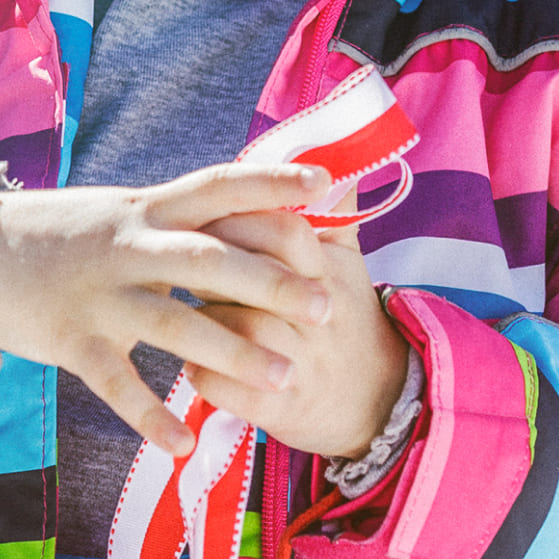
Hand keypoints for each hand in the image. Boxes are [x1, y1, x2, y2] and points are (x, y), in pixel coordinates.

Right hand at [0, 162, 333, 454]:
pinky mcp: (67, 337)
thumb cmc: (58, 233)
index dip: (272, 182)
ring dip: (231, 352)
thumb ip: (175, 218)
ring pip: (174, 321)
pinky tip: (182, 445)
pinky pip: (117, 383)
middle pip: (210, 257)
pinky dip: (150, 416)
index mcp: (147, 207)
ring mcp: (97, 291)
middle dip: (271, 282)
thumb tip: (241, 211)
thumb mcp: (120, 211)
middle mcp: (128, 243)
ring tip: (283, 378)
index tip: (324, 183)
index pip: (219, 184)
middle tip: (324, 307)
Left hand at [189, 207, 409, 459]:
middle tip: (179, 259)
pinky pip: (223, 386)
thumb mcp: (349, 262)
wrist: (379, 403)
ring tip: (179, 312)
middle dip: (211, 265)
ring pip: (233, 329)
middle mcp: (318, 315)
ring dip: (200, 318)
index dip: (241, 219)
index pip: (288, 231)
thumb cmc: (347, 319)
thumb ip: (331, 210)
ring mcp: (299, 363)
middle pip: (254, 277)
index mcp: (331, 272)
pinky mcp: (280, 410)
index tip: (208, 215)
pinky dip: (201, 374)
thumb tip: (324, 149)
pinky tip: (192, 363)